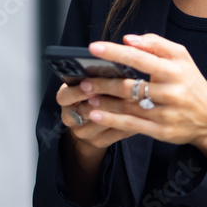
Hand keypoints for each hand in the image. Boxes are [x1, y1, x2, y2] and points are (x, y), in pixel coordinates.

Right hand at [55, 80, 135, 206]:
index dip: (79, 91)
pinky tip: (142, 113)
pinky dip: (130, 121)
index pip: (65, 96)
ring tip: (136, 99)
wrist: (87, 127)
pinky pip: (116, 133)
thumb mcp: (84, 84)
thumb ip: (94, 76)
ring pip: (103, 122)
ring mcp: (84, 133)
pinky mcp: (98, 142)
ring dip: (121, 110)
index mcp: (65, 100)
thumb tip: (111, 63)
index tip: (91, 85)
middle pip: (86, 110)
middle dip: (105, 100)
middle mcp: (71, 118)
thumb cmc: (89, 96)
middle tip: (123, 91)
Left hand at [80, 33, 206, 159]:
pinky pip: (132, 126)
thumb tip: (128, 39)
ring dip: (104, 102)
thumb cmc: (191, 83)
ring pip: (128, 107)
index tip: (93, 48)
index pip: (140, 58)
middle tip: (85, 79)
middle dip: (104, 83)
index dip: (115, 52)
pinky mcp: (161, 132)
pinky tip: (95, 114)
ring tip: (85, 95)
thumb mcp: (181, 57)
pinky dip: (111, 120)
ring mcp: (166, 114)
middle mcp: (171, 92)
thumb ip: (155, 44)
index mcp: (174, 70)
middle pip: (130, 86)